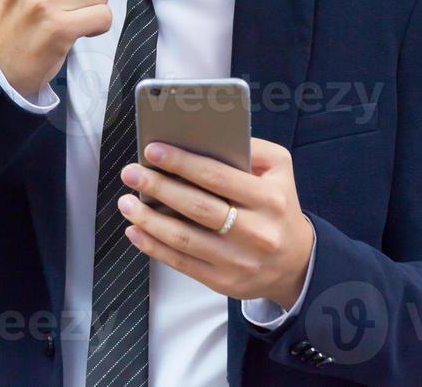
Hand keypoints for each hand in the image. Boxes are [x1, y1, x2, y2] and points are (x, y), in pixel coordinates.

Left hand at [116, 138, 314, 310]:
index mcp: (269, 199)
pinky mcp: (223, 282)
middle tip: (132, 173)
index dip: (182, 163)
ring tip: (126, 202)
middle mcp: (255, 232)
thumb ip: (251, 149)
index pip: (217, 177)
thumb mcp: (279, 170)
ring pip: (184, 238)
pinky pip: (181, 262)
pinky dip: (153, 246)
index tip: (153, 151)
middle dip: (158, 187)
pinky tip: (135, 230)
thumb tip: (207, 138)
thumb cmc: (278, 207)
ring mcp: (238, 260)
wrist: (295, 262)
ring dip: (148, 219)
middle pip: (196, 207)